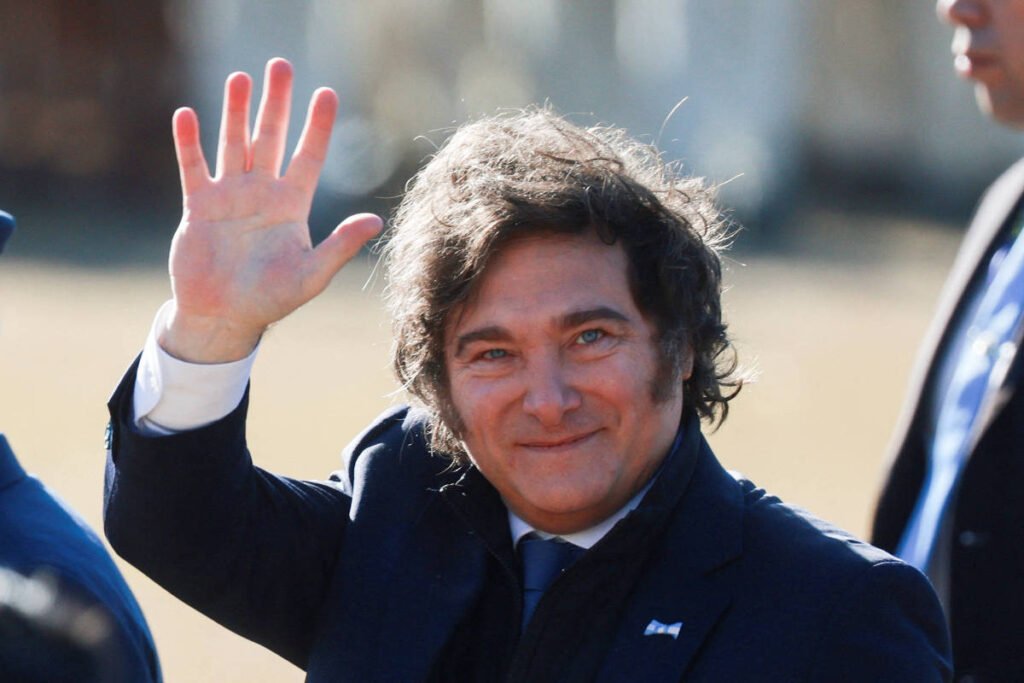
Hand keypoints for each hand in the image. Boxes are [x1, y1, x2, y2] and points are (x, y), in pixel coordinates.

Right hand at [161, 58, 381, 362]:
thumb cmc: (271, 299)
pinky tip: (187, 115)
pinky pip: (194, 167)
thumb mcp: (311, 274)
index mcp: (292, 205)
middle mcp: (262, 193)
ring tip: (239, 78)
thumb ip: (340, 245)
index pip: (309, 155)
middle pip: (271, 137)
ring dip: (235, 112)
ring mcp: (229, 196)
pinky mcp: (198, 206)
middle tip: (280, 64)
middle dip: (276, 102)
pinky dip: (189, 143)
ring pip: (234, 143)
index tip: (327, 93)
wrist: (224, 317)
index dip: (318, 126)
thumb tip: (375, 220)